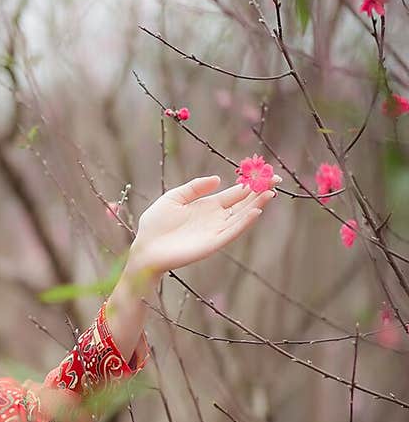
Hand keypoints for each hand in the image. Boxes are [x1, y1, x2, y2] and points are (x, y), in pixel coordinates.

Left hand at [127, 174, 279, 279]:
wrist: (145, 248)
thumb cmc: (155, 224)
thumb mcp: (174, 197)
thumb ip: (195, 187)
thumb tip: (218, 179)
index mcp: (208, 205)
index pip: (236, 193)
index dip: (251, 184)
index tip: (267, 174)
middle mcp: (216, 218)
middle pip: (243, 203)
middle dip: (260, 191)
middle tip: (277, 179)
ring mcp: (215, 231)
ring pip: (241, 216)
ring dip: (256, 205)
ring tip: (270, 193)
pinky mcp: (212, 244)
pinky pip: (232, 232)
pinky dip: (244, 222)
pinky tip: (255, 211)